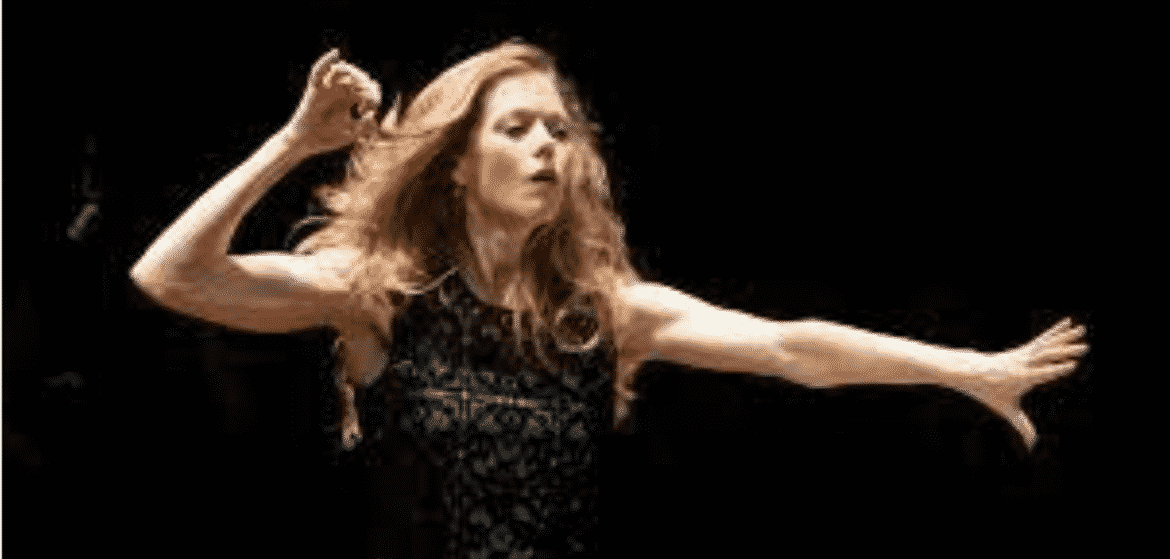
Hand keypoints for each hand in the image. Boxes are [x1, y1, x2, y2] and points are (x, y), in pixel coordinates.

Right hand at [285, 48, 381, 156]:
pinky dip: (326, 61)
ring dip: (352, 74)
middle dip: (365, 86)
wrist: (307, 141)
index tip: (373, 107)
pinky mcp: (315, 87)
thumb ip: (364, 125)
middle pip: (357, 77)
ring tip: (357, 82)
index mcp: (350, 99)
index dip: (374, 94)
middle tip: (365, 99)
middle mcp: (340, 90)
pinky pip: (319, 70)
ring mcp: (328, 87)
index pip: (367, 88)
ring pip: (342, 71)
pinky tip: (335, 54)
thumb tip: (374, 115)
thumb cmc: (328, 137)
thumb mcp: (352, 132)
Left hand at [957, 317, 1088, 450]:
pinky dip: (1056, 331)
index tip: (1071, 365)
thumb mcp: (1005, 409)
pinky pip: (1044, 338)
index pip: (1041, 373)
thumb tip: (1032, 446)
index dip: (1055, 370)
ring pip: (1048, 344)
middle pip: (1047, 356)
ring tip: (1082, 331)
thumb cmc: (989, 392)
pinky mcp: (1026, 348)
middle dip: (1065, 352)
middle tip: (1084, 348)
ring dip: (1066, 337)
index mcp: (1021, 378)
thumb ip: (1021, 425)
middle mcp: (1024, 363)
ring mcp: (1025, 353)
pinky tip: (1069, 323)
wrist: (971, 371)